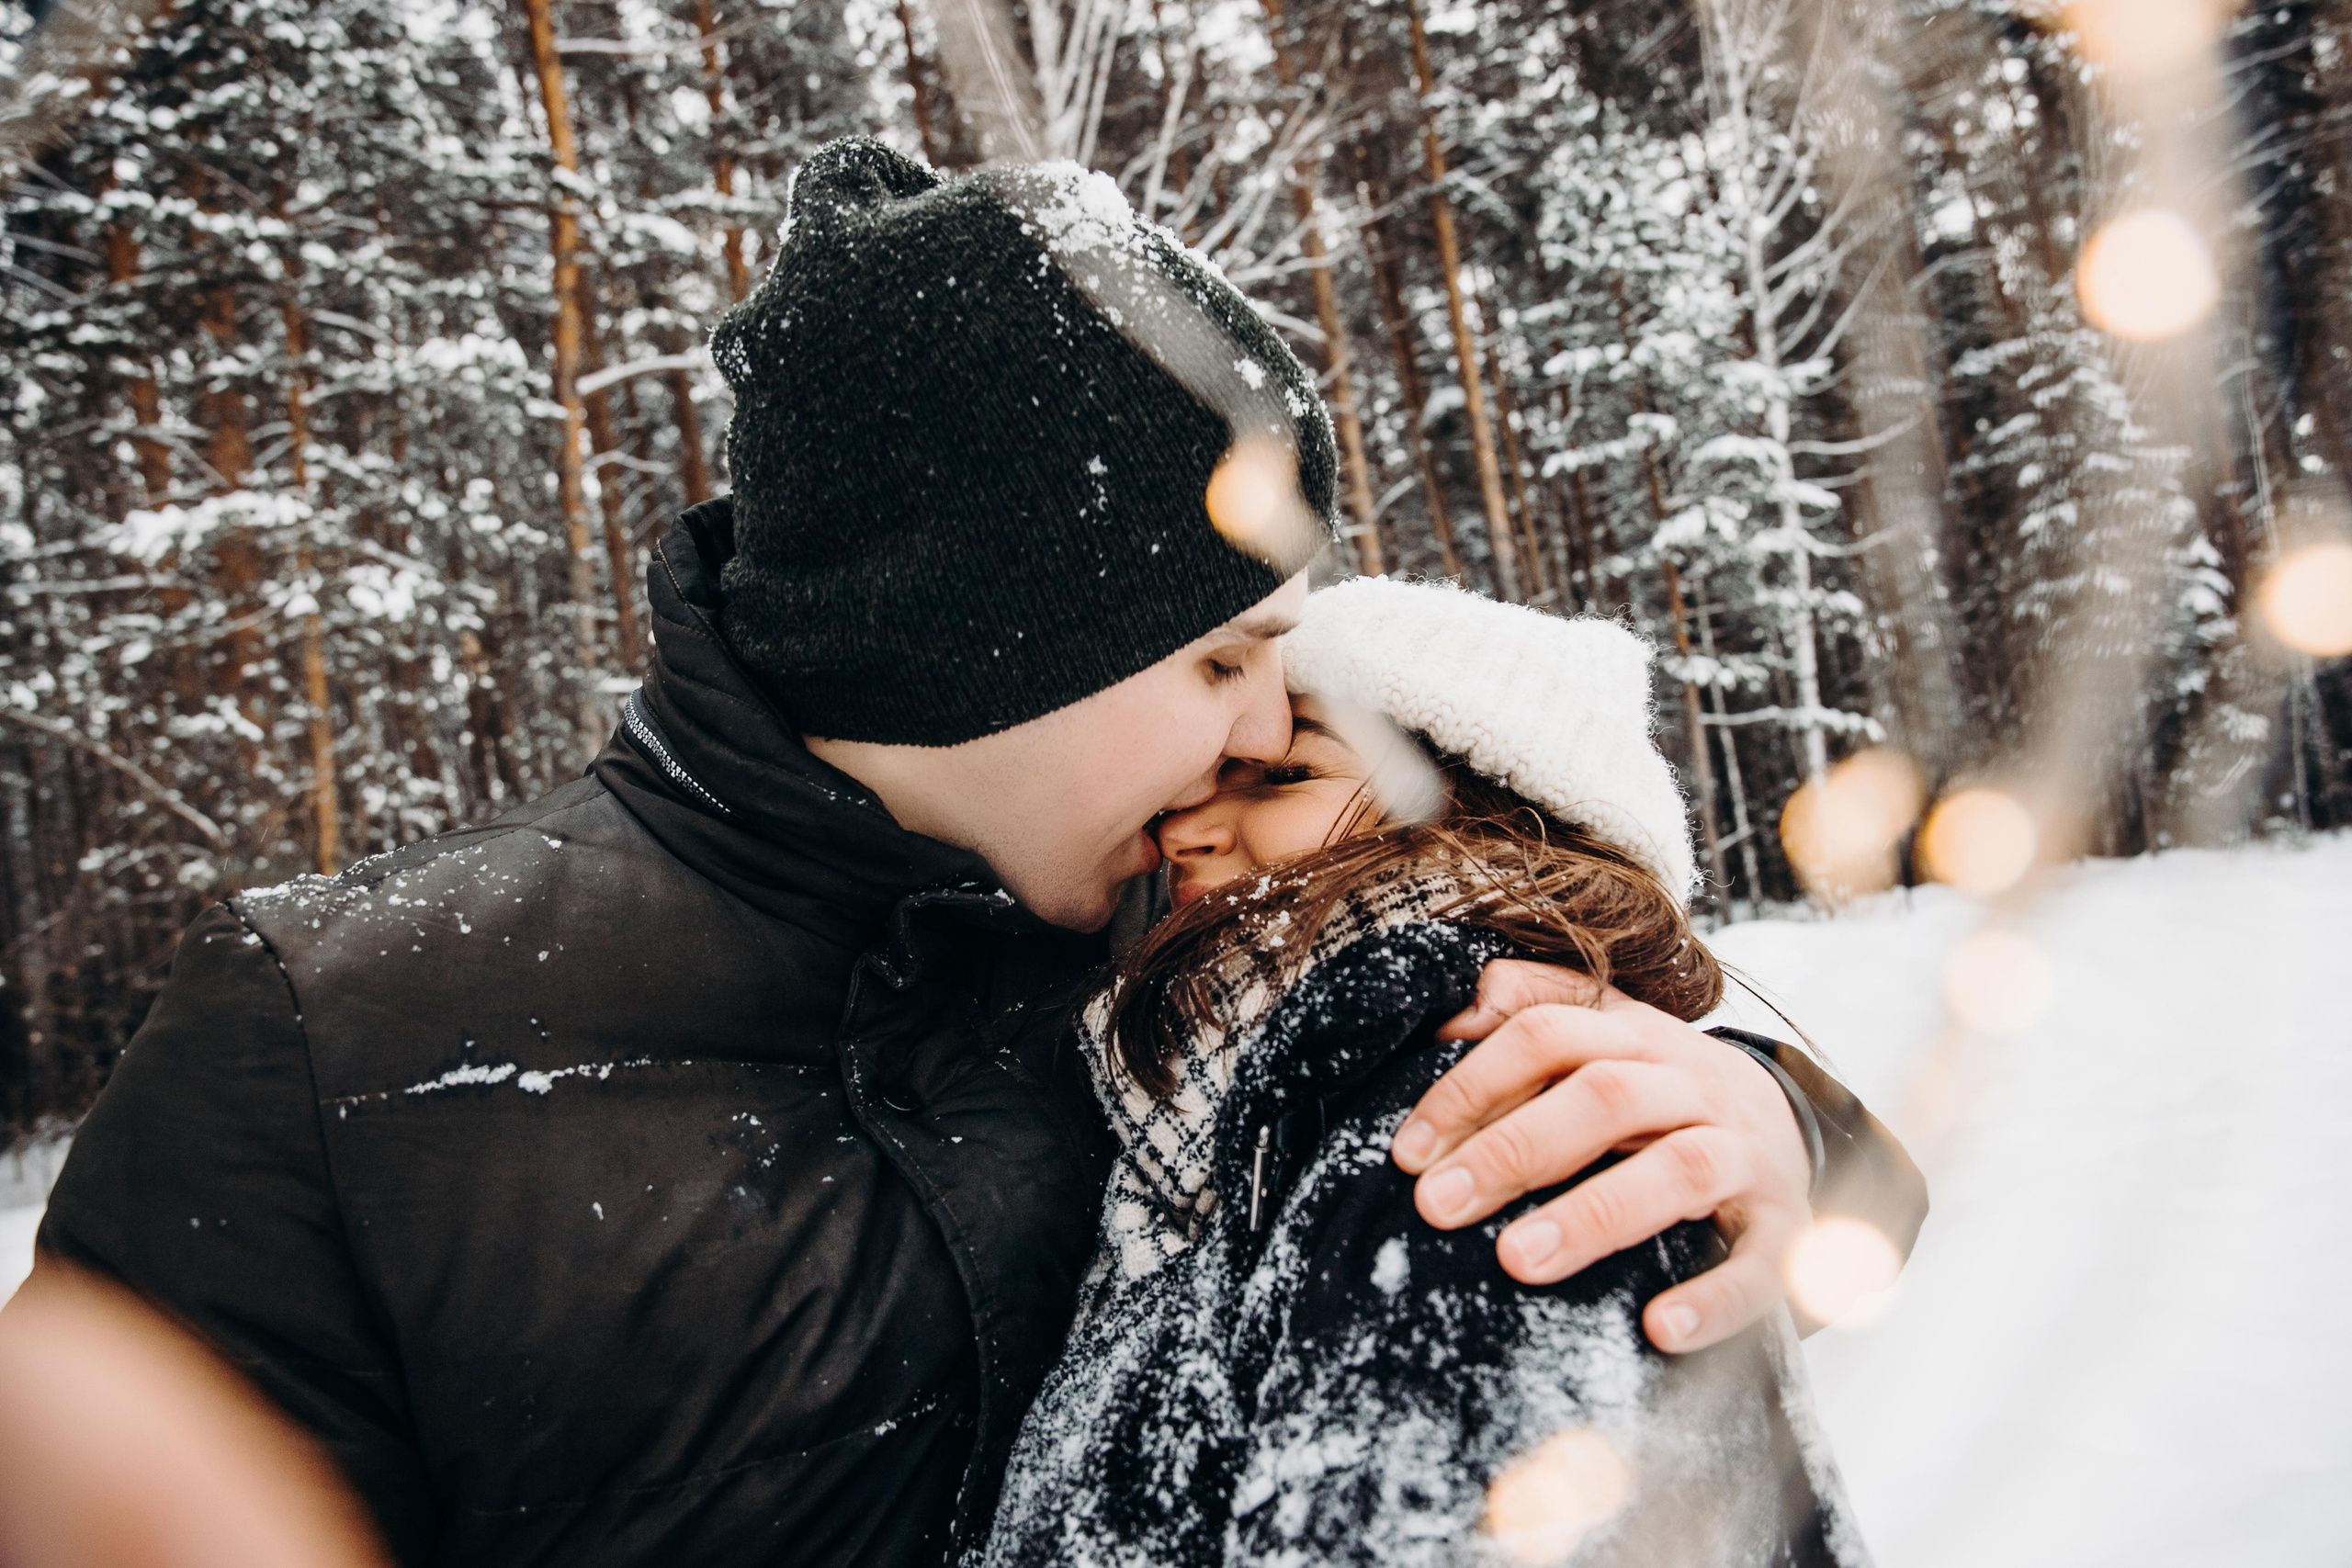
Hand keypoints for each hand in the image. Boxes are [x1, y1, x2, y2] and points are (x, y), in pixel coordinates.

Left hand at [1390, 960, 1813, 1354]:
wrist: (1791, 1133)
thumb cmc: (1661, 1093)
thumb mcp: (1606, 1035)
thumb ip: (1531, 1003)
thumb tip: (1450, 1017)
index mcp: (1637, 1037)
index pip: (1547, 1034)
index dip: (1470, 1086)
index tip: (1408, 1153)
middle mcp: (1694, 1085)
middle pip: (1606, 1096)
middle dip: (1515, 1148)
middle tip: (1438, 1204)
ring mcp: (1747, 1155)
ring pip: (1679, 1168)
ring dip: (1594, 1214)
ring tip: (1518, 1261)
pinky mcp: (1787, 1229)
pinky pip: (1760, 1263)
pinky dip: (1713, 1298)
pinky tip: (1658, 1327)